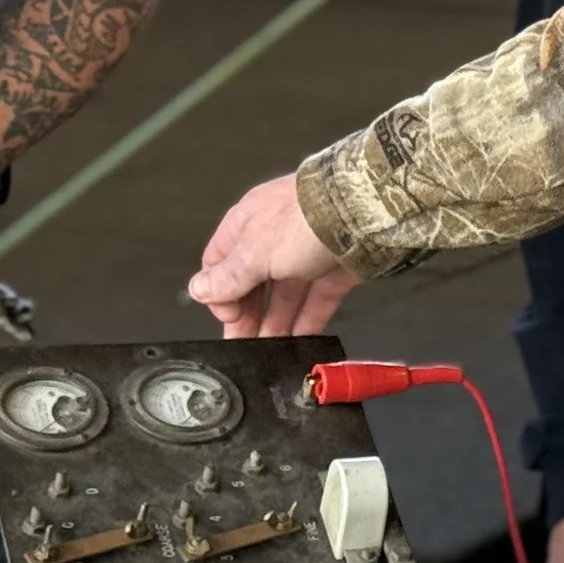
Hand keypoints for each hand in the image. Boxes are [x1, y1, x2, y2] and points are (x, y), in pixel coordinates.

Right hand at [187, 173, 357, 336]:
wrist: (364, 210)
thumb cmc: (305, 219)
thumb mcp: (255, 254)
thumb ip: (228, 277)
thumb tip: (198, 290)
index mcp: (247, 225)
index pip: (220, 264)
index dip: (219, 293)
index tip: (228, 315)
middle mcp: (274, 237)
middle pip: (252, 283)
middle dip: (247, 316)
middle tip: (244, 344)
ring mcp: (306, 252)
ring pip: (284, 295)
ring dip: (275, 324)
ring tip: (271, 352)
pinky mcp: (334, 268)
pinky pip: (316, 300)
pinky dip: (307, 321)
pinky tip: (300, 342)